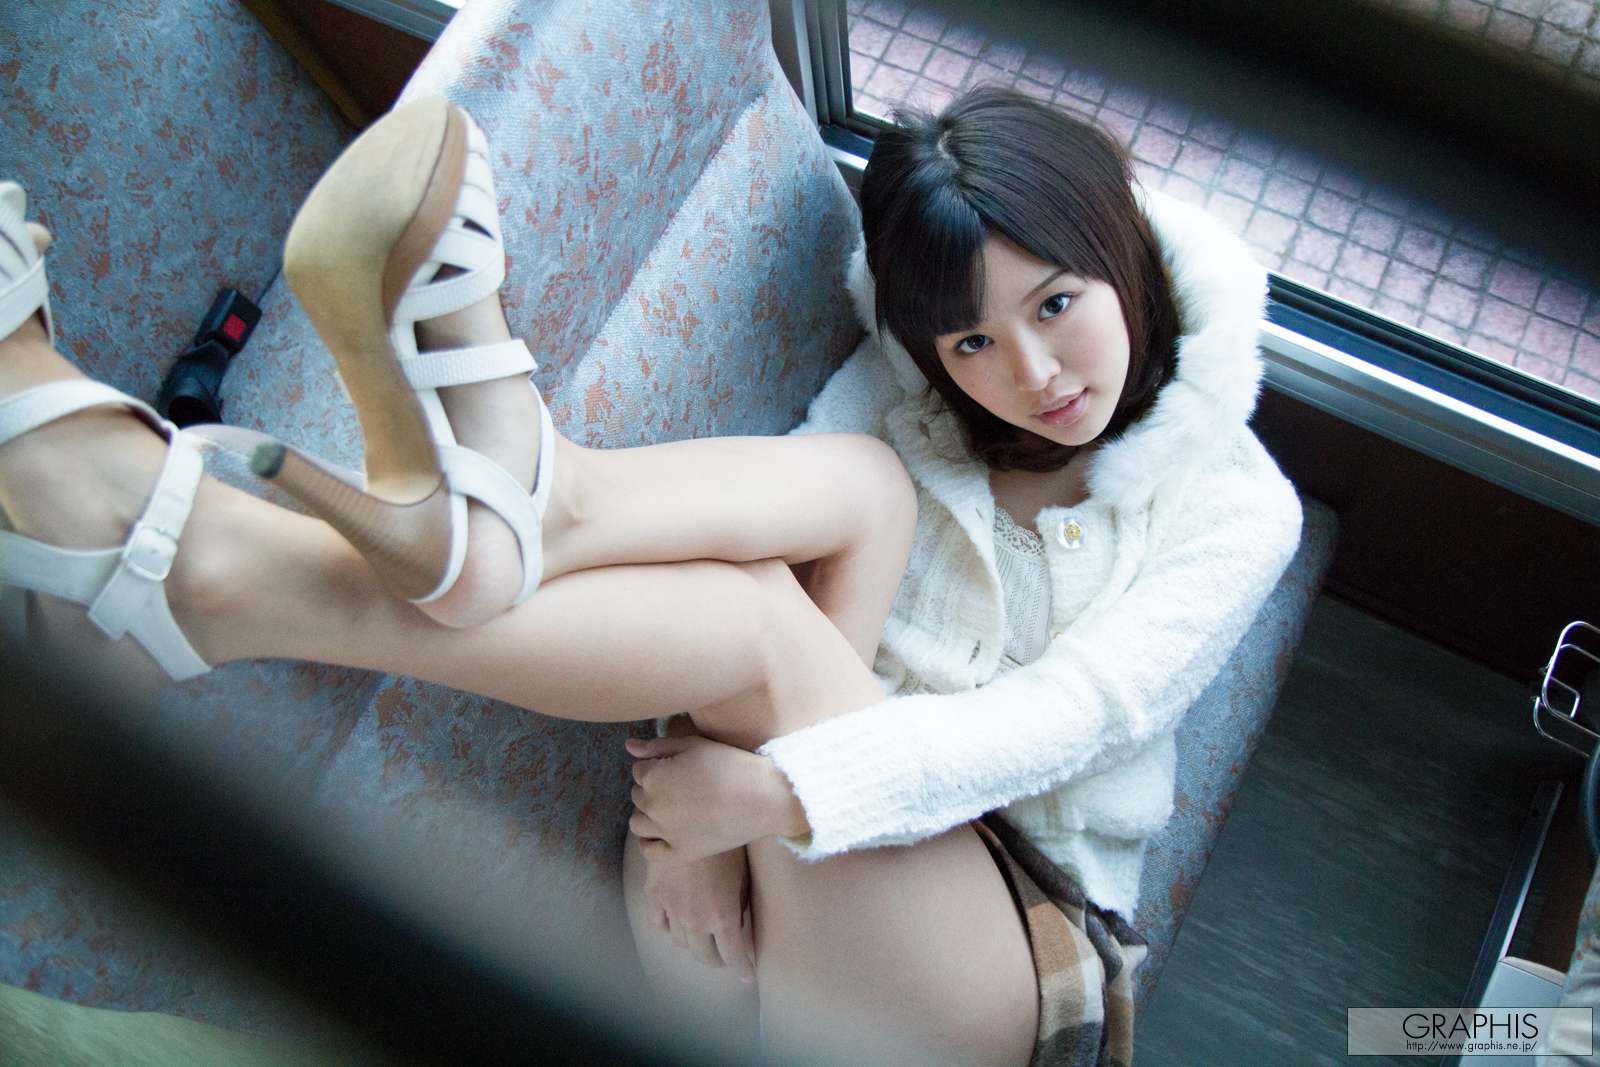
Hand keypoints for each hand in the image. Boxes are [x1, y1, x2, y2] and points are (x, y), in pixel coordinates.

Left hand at [625, 734, 808, 864]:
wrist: (763, 798)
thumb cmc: (731, 765)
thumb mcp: (694, 745)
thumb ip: (657, 745)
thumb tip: (629, 746)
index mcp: (654, 777)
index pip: (639, 770)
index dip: (657, 766)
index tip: (679, 768)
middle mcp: (653, 806)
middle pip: (638, 796)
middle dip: (653, 789)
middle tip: (682, 786)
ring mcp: (665, 832)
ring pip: (638, 823)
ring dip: (649, 814)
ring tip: (674, 808)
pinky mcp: (680, 853)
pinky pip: (650, 851)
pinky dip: (651, 842)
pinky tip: (663, 833)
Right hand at [638, 843, 755, 980]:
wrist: (693, 817)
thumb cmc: (728, 843)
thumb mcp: (742, 876)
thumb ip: (739, 904)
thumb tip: (738, 920)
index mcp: (723, 918)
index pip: (733, 957)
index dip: (742, 968)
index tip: (747, 976)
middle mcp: (695, 921)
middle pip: (705, 956)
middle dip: (719, 960)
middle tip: (726, 958)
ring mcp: (672, 909)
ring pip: (681, 943)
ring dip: (694, 945)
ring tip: (703, 940)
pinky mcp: (654, 894)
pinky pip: (659, 923)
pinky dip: (669, 928)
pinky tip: (677, 925)